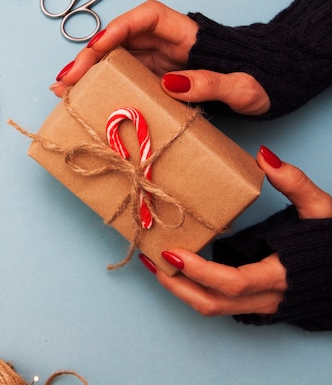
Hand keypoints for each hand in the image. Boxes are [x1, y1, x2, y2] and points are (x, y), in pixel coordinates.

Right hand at [50, 0, 270, 115]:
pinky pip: (121, 77)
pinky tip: (81, 96)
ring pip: (114, 59)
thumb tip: (171, 84)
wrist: (267, 88)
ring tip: (63, 90)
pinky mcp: (154, 78)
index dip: (118, 29)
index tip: (98, 47)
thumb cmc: (259, 81)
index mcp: (188, 35)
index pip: (146, 18)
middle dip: (90, 57)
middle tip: (66, 79)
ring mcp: (158, 61)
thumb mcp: (242, 87)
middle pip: (121, 40)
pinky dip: (100, 86)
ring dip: (87, 73)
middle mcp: (167, 43)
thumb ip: (211, 83)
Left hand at [140, 145, 331, 316]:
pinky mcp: (253, 306)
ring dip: (179, 289)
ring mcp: (259, 307)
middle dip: (176, 284)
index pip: (232, 282)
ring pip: (211, 309)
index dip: (199, 270)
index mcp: (280, 275)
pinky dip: (192, 289)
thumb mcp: (321, 210)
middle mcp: (266, 298)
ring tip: (154, 264)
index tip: (170, 251)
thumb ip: (295, 183)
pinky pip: (217, 304)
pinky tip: (176, 268)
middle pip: (212, 303)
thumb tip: (264, 156)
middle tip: (150, 258)